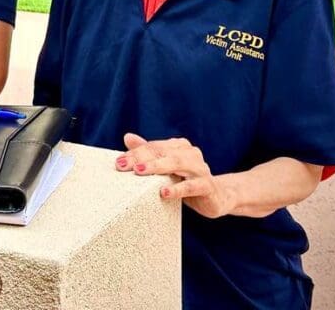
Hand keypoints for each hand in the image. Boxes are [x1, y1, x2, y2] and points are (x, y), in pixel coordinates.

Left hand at [115, 132, 234, 218]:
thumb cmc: (186, 180)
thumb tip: (127, 137)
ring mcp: (201, 168)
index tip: (118, 162)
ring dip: (157, 167)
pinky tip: (163, 192)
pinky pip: (192, 186)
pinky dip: (177, 188)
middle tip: (123, 165)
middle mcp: (190, 153)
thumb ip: (149, 152)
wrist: (217, 197)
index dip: (135, 153)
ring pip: (177, 164)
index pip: (153, 147)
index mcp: (179, 146)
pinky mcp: (208, 186)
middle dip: (141, 158)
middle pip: (162, 152)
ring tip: (139, 172)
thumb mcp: (166, 168)